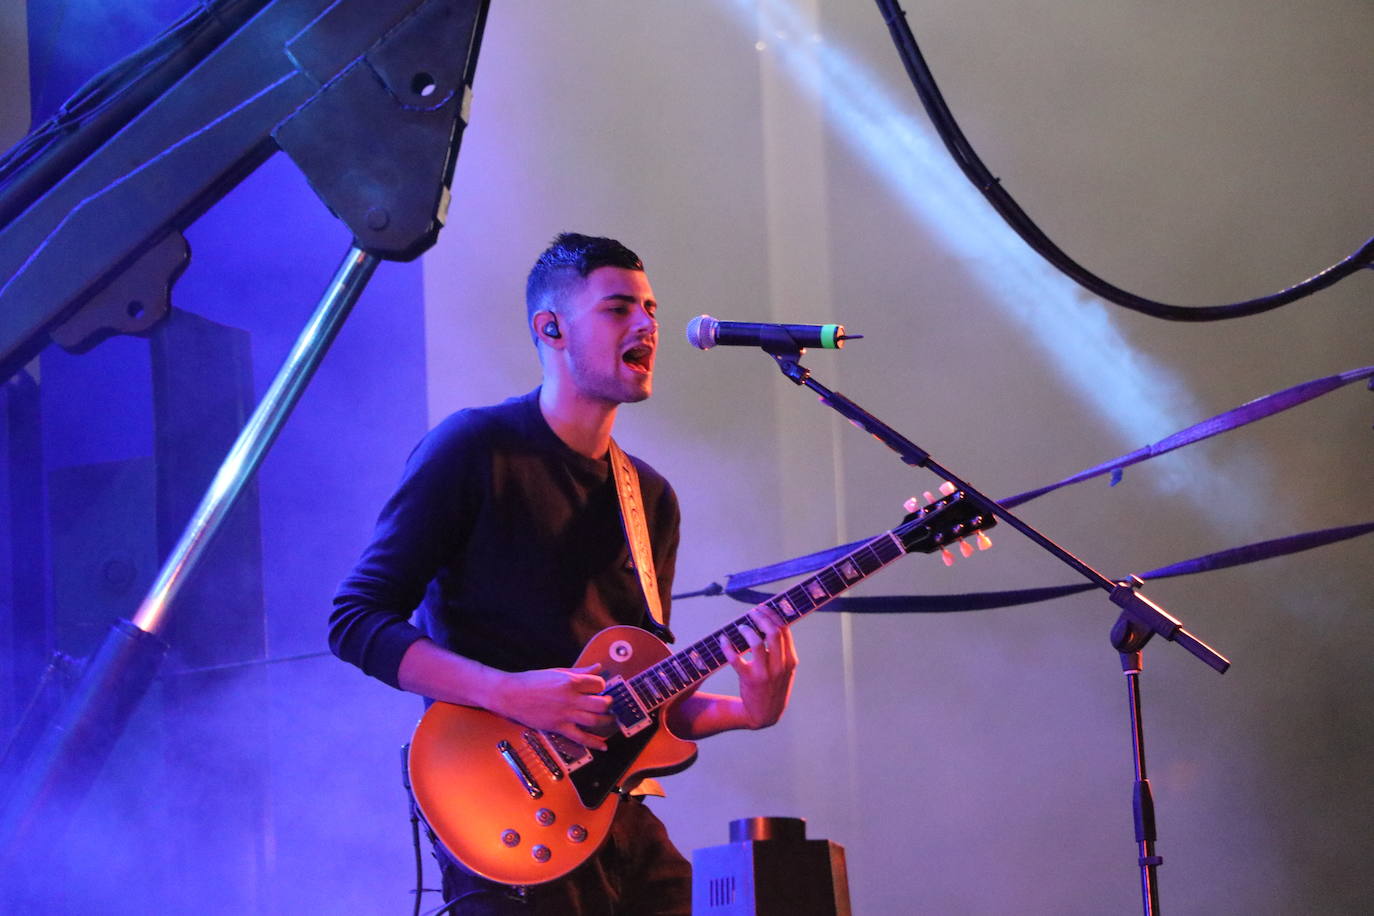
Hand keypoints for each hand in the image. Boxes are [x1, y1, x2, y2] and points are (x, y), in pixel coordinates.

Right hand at [489, 663, 614, 750]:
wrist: (511, 695)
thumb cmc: (532, 681)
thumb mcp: (558, 672)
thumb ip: (580, 671)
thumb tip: (598, 667)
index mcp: (570, 682)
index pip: (598, 684)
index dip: (602, 686)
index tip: (600, 688)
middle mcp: (570, 698)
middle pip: (601, 703)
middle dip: (608, 704)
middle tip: (608, 704)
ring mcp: (565, 714)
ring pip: (594, 720)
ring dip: (606, 721)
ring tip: (609, 719)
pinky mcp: (558, 727)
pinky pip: (580, 737)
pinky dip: (594, 743)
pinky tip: (603, 746)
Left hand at [720, 607, 797, 729]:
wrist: (765, 714)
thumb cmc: (774, 687)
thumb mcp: (785, 670)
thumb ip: (782, 650)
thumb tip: (769, 623)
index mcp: (791, 661)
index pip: (784, 630)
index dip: (773, 615)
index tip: (763, 608)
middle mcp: (780, 666)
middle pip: (773, 633)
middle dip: (761, 618)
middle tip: (752, 612)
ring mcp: (765, 673)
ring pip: (756, 643)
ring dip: (747, 630)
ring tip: (741, 626)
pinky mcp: (749, 679)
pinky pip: (736, 658)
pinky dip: (727, 646)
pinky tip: (723, 640)